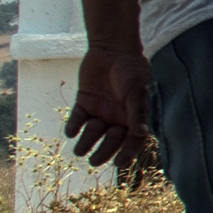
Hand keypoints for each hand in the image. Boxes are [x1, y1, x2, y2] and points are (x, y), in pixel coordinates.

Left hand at [66, 47, 150, 167]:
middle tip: (94, 162)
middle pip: (110, 140)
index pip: (132, 140)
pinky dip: (74, 126)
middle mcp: (117, 116)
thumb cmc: (130, 69)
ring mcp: (100, 109)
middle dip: (103, 152)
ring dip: (86, 143)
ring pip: (93, 132)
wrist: (112, 49)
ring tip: (79, 152)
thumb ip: (137, 112)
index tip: (118, 164)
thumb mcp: (136, 91)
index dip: (127, 153)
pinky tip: (71, 131)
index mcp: (133, 116)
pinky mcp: (84, 101)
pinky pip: (78, 118)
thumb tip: (141, 134)